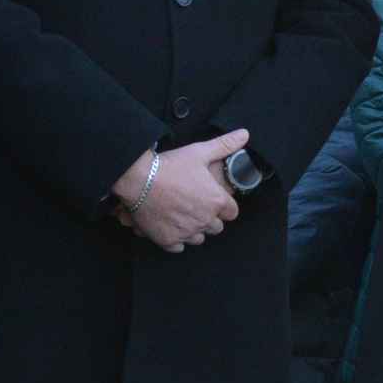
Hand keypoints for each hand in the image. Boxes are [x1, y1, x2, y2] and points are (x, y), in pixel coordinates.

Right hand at [115, 130, 246, 251]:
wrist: (138, 179)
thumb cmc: (170, 166)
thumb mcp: (200, 152)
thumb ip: (224, 145)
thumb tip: (244, 134)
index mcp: (217, 201)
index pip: (232, 213)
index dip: (224, 206)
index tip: (213, 200)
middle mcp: (204, 220)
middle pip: (216, 227)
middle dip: (209, 218)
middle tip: (195, 206)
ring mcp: (186, 232)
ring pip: (199, 239)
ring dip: (193, 230)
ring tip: (182, 216)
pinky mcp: (168, 240)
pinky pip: (179, 247)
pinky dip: (175, 239)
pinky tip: (170, 226)